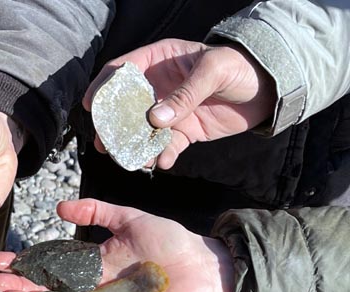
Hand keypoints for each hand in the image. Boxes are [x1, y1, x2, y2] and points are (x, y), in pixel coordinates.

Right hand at [0, 198, 234, 291]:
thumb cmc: (169, 240)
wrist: (203, 263)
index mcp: (92, 264)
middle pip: (50, 289)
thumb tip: (60, 207)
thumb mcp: (128, 219)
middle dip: (21, 286)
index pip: (50, 265)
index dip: (25, 263)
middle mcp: (94, 288)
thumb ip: (96, 212)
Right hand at [84, 39, 275, 168]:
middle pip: (125, 106)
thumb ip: (185, 94)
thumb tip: (155, 118)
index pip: (122, 71)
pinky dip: (162, 156)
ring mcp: (170, 111)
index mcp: (159, 61)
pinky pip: (166, 146)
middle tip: (104, 143)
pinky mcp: (184, 131)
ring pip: (142, 130)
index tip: (92, 106)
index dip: (103, 88)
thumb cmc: (240, 67)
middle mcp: (158, 87)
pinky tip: (162, 163)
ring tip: (132, 159)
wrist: (268, 89)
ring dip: (135, 146)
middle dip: (113, 126)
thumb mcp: (214, 71)